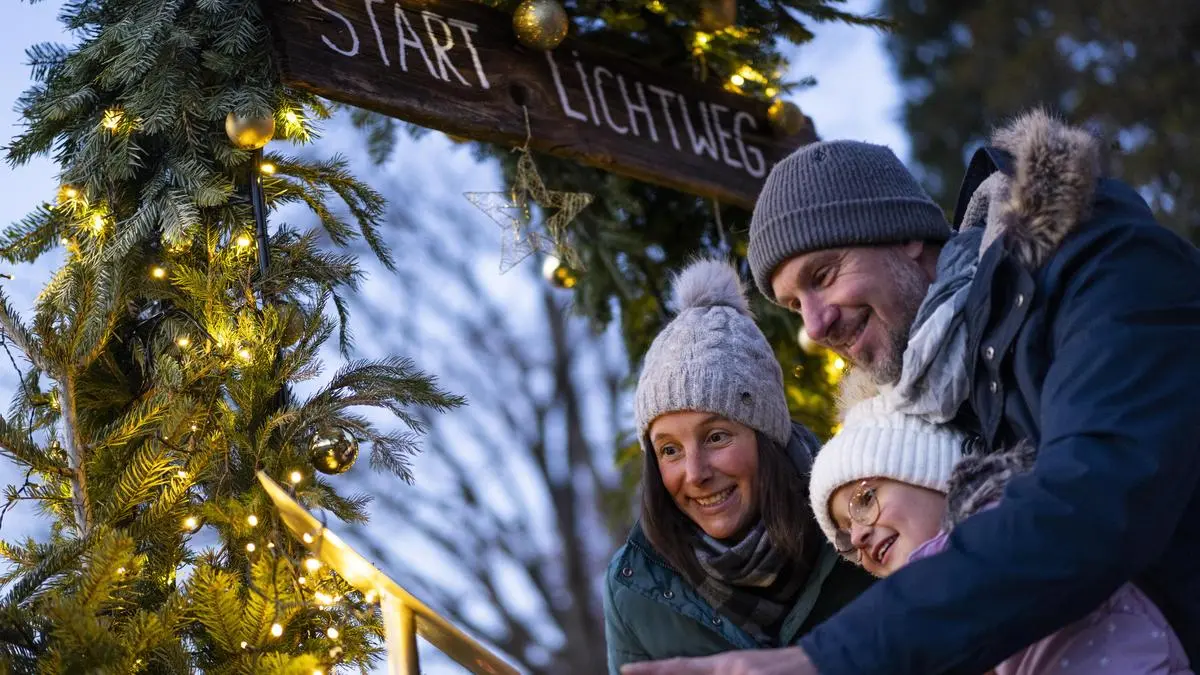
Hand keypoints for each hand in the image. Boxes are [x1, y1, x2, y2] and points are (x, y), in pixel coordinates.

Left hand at [620, 646, 818, 674]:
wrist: (823, 663)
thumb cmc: (781, 669)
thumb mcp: (746, 669)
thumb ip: (723, 671)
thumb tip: (689, 672)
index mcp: (725, 665)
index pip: (680, 668)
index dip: (652, 671)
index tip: (623, 671)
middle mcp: (730, 671)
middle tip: (636, 674)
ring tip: (708, 674)